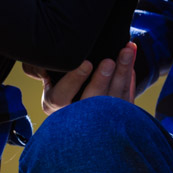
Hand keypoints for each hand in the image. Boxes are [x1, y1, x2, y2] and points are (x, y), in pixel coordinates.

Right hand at [22, 43, 136, 114]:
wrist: (76, 110)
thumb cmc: (59, 84)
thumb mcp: (48, 79)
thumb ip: (45, 70)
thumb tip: (41, 61)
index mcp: (55, 106)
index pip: (63, 97)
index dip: (74, 80)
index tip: (86, 63)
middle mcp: (76, 118)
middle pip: (93, 101)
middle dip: (102, 79)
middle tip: (110, 60)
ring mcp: (99, 122)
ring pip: (115, 100)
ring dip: (122, 72)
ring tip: (127, 50)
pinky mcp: (117, 120)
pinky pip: (127, 100)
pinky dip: (130, 79)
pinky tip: (131, 61)